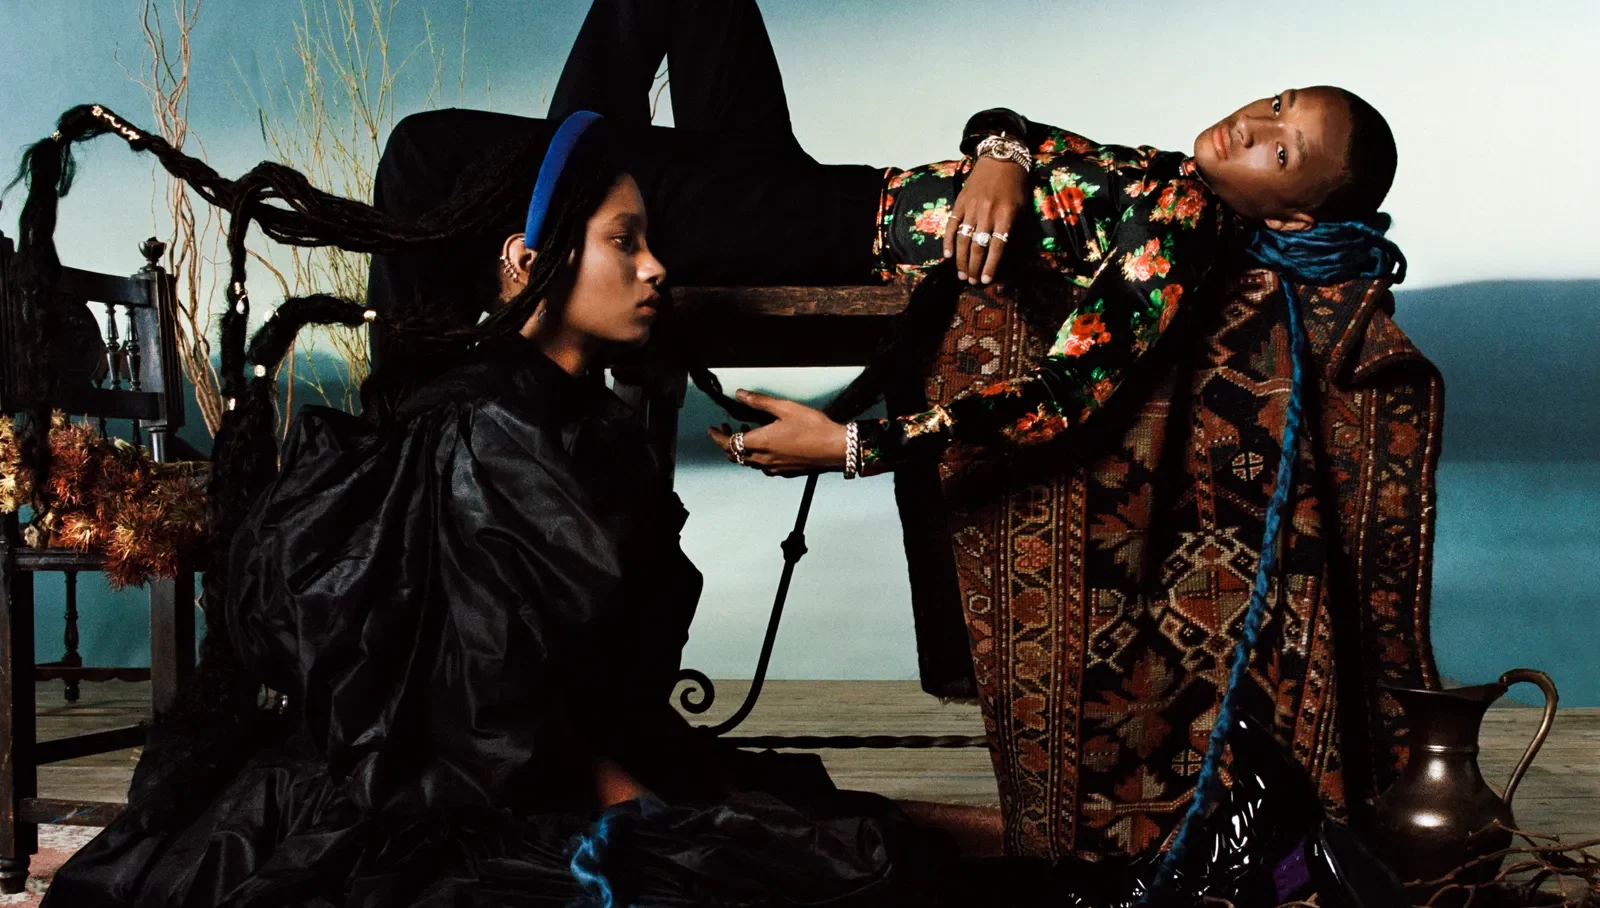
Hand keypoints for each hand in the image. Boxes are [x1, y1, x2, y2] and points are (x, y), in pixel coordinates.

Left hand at [706, 390, 845, 475]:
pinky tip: (766, 447)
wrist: (836, 449)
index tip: (712, 429)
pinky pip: (764, 467)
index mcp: (761, 443)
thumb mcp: (785, 408)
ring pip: (749, 462)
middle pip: (736, 456)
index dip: (717, 437)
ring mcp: (775, 468)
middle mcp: (764, 459)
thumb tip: (740, 394)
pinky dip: (757, 457)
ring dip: (743, 449)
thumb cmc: (814, 428)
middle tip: (727, 428)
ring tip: (747, 433)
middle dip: (727, 442)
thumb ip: (760, 402)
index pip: (729, 443)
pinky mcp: (786, 472)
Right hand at [944, 155, 1025, 285]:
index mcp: (1006, 215)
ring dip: (961, 259)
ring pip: (963, 239)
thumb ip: (1013, 230)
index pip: (997, 247)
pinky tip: (948, 255)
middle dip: (974, 267)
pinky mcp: (959, 202)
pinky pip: (952, 225)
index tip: (986, 280)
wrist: (1000, 158)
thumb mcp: (1022, 208)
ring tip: (961, 274)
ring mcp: (971, 208)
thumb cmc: (1015, 185)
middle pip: (978, 246)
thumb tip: (1006, 254)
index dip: (990, 265)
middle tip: (972, 281)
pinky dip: (948, 241)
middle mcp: (987, 213)